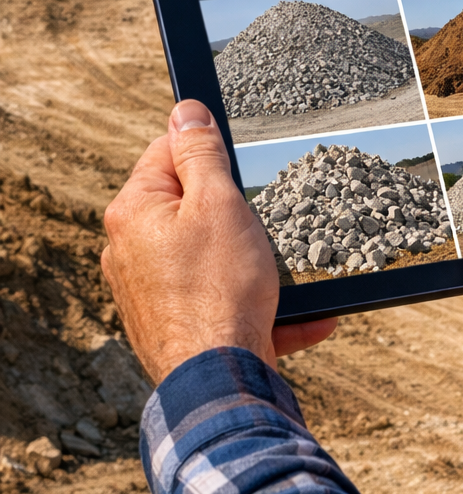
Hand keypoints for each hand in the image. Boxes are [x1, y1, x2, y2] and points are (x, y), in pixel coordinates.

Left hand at [102, 100, 335, 384]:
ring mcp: (149, 292)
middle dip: (235, 213)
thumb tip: (186, 110)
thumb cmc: (219, 289)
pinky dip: (258, 306)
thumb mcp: (219, 204)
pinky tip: (302, 317)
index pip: (166, 152)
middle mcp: (130, 250)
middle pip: (190, 206)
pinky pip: (220, 302)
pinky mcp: (172, 326)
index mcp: (134, 211)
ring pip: (210, 258)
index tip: (240, 165)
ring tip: (284, 276)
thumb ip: (202, 154)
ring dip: (254, 264)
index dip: (209, 152)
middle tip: (264, 224)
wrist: (219, 382)